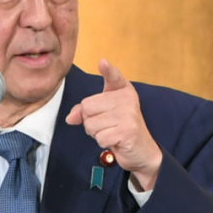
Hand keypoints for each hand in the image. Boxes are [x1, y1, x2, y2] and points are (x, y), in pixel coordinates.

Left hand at [66, 59, 162, 190]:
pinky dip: (103, 142)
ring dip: (96, 133)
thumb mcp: (103, 114)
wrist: (142, 150)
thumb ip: (84, 111)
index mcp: (123, 91)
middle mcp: (128, 99)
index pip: (114, 77)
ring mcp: (129, 115)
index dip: (108, 70)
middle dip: (90, 121)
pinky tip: (115, 140)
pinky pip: (100, 137)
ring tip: (111, 132)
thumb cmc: (120, 128)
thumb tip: (70, 118)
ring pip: (91, 124)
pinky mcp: (128, 131)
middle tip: (106, 125)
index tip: (103, 63)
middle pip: (87, 107)